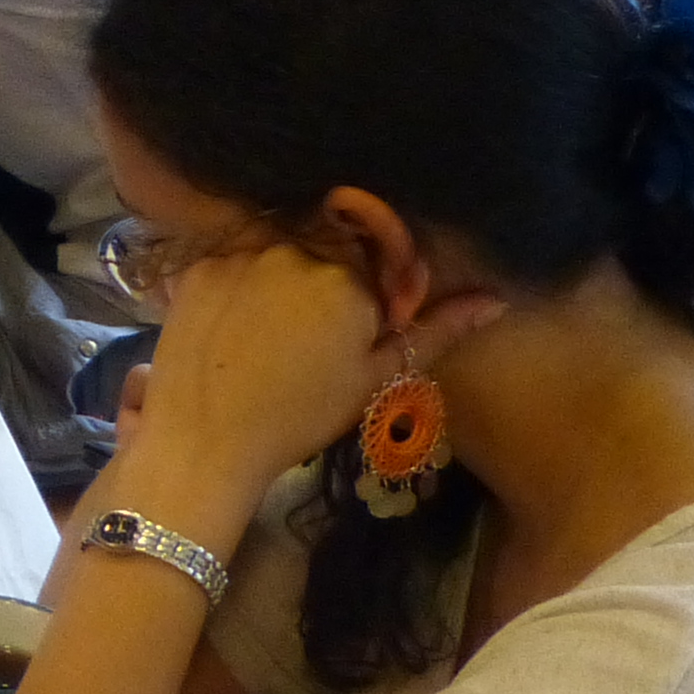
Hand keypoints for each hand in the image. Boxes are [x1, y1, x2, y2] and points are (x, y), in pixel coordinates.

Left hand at [124, 242, 501, 527]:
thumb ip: (434, 332)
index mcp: (347, 281)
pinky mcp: (197, 267)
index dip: (364, 302)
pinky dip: (237, 289)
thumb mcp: (375, 379)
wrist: (206, 442)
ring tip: (262, 338)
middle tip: (300, 343)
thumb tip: (496, 300)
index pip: (374, 266)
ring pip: (276, 254)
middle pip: (324, 252)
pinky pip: (231, 262)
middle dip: (321, 288)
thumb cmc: (300, 417)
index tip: (347, 337)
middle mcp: (295, 251)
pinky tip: (231, 330)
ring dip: (279, 284)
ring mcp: (240, 255)